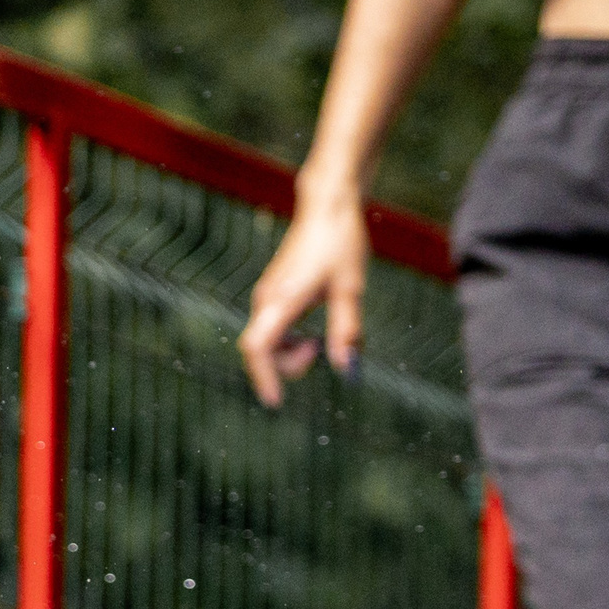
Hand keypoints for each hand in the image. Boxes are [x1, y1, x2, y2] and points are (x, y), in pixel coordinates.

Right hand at [238, 188, 367, 407]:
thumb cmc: (340, 243)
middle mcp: (266, 300)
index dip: (264, 378)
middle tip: (322, 351)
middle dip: (287, 365)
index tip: (276, 402)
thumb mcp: (351, 288)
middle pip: (261, 350)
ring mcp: (267, 296)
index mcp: (282, 301)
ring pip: (266, 340)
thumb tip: (346, 370)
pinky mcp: (274, 291)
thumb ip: (347, 330)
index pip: (258, 349)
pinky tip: (312, 330)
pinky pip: (272, 328)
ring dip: (290, 352)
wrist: (327, 206)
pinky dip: (289, 339)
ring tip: (321, 341)